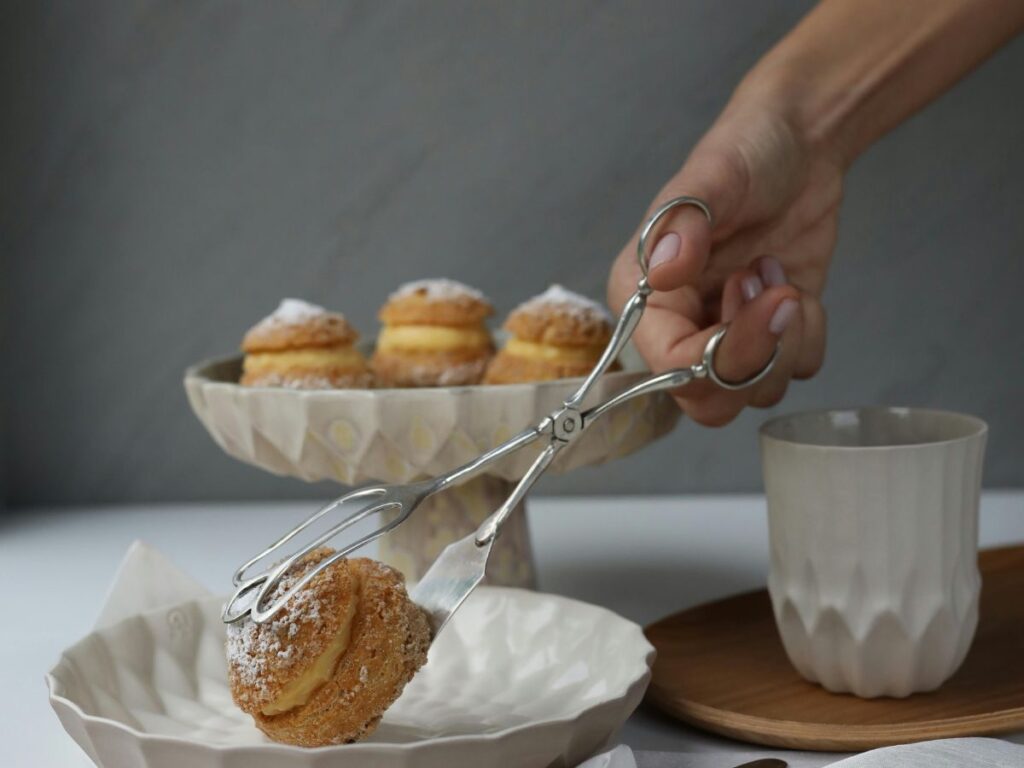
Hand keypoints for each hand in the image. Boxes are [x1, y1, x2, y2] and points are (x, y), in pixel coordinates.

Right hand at [607, 96, 840, 425]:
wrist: (799, 143)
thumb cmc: (744, 151)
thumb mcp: (712, 175)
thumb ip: (682, 222)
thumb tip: (663, 272)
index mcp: (644, 300)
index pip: (671, 366)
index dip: (720, 353)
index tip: (762, 297)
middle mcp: (678, 328)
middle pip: (710, 400)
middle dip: (756, 357)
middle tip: (779, 294)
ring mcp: (725, 335)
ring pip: (757, 390)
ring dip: (784, 338)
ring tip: (775, 271)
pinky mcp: (770, 336)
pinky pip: (797, 370)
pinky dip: (808, 334)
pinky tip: (794, 283)